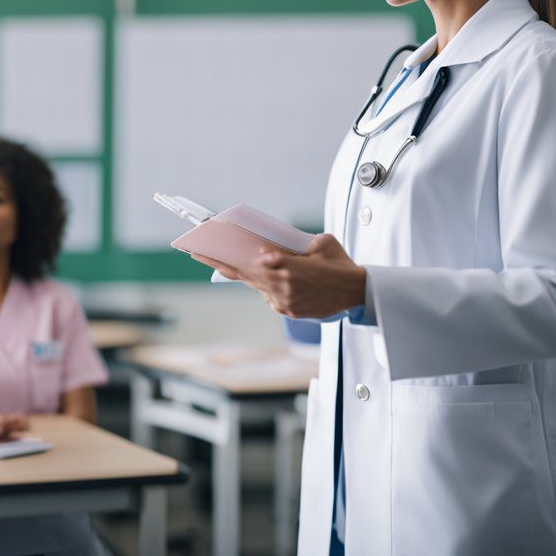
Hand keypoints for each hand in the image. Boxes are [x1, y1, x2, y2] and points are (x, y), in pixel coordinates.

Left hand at [194, 234, 365, 318]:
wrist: (358, 292)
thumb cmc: (340, 264)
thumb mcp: (319, 244)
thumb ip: (294, 245)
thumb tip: (271, 248)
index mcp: (288, 267)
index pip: (250, 260)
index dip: (226, 255)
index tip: (206, 247)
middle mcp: (282, 287)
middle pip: (244, 273)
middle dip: (219, 262)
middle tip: (197, 251)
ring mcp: (284, 302)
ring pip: (257, 285)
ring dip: (244, 273)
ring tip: (221, 259)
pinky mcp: (289, 311)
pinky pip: (270, 297)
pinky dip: (267, 286)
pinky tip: (265, 276)